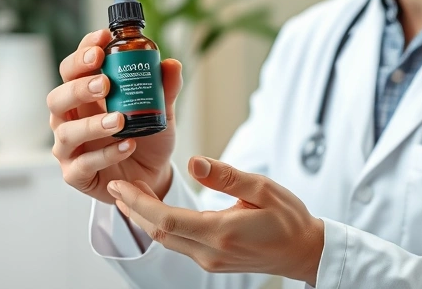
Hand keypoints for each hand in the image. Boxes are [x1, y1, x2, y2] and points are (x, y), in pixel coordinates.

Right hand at [48, 29, 182, 203]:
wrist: (153, 174)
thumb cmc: (147, 136)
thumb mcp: (161, 110)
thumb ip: (164, 88)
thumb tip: (171, 64)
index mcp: (84, 96)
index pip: (73, 68)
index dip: (83, 51)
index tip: (102, 39)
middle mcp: (70, 119)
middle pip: (58, 97)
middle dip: (79, 87)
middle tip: (104, 82)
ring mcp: (69, 148)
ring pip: (66, 132)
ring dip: (92, 124)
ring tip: (119, 120)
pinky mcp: (76, 175)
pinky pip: (83, 164)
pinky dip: (106, 154)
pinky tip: (128, 145)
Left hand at [107, 157, 324, 285]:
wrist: (304, 252)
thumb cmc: (289, 219)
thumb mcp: (263, 188)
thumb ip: (226, 175)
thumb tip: (194, 161)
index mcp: (221, 231)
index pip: (166, 219)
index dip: (138, 202)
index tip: (119, 184)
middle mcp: (210, 251)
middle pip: (158, 232)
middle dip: (133, 208)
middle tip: (117, 184)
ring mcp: (210, 260)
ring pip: (166, 240)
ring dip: (145, 218)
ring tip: (131, 193)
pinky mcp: (213, 261)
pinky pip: (178, 243)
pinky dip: (161, 225)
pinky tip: (156, 210)